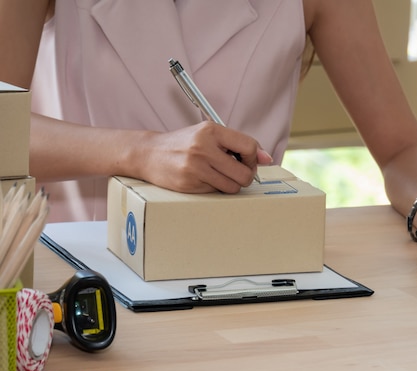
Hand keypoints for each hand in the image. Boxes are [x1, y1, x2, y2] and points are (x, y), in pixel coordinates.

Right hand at [137, 122, 272, 193]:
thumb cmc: (184, 144)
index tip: (248, 161)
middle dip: (245, 176)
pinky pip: (216, 193)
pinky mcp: (189, 184)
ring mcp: (195, 168)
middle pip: (244, 173)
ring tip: (219, 175)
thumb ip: (237, 144)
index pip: (248, 147)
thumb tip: (266, 158)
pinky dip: (215, 188)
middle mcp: (203, 148)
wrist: (149, 154)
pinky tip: (203, 179)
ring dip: (231, 185)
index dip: (253, 158)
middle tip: (236, 173)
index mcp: (211, 131)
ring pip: (233, 187)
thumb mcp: (209, 135)